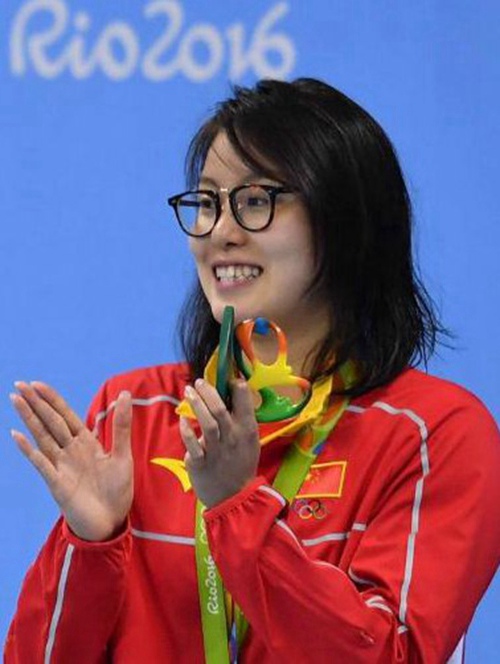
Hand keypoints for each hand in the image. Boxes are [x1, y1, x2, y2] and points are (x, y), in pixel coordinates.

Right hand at [10, 382, 132, 541]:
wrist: (111, 523)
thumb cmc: (116, 491)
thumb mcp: (123, 455)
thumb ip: (121, 426)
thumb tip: (125, 393)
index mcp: (86, 443)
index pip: (66, 416)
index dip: (52, 400)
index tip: (38, 384)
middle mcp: (70, 452)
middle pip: (51, 422)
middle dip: (36, 403)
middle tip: (19, 384)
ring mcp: (61, 467)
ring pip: (42, 437)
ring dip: (29, 418)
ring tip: (15, 400)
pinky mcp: (57, 484)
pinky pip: (42, 463)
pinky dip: (29, 450)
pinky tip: (17, 435)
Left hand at [179, 378, 259, 508]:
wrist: (233, 497)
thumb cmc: (241, 464)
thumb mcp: (251, 440)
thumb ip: (242, 419)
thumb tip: (233, 392)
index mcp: (248, 430)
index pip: (244, 400)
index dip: (235, 384)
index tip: (226, 378)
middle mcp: (233, 437)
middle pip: (220, 408)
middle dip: (208, 391)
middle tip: (199, 382)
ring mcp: (216, 450)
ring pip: (206, 422)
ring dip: (196, 404)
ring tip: (188, 391)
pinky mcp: (200, 462)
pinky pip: (191, 442)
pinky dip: (185, 429)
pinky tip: (182, 418)